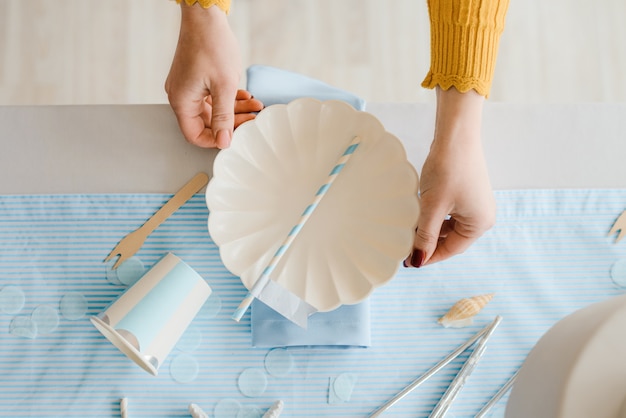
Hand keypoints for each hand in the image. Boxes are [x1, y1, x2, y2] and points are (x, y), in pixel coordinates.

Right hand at [165, 4, 261, 147]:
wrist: (206, 17)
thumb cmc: (211, 45)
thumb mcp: (224, 86)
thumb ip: (224, 117)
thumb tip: (223, 142)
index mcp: (182, 101)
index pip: (194, 134)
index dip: (215, 140)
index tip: (235, 137)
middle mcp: (181, 96)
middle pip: (207, 122)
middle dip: (232, 122)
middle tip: (252, 119)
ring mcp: (188, 87)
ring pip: (214, 109)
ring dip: (235, 109)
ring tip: (256, 105)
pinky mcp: (196, 79)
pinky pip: (213, 97)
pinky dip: (229, 98)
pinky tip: (247, 96)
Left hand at [405, 87, 495, 266]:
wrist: (455, 136)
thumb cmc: (448, 170)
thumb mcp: (433, 208)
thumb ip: (425, 236)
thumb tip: (417, 261)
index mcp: (480, 224)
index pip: (451, 250)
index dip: (428, 256)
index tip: (408, 261)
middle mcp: (482, 216)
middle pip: (450, 239)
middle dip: (428, 241)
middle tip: (404, 244)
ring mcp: (475, 203)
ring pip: (447, 225)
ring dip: (429, 228)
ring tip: (408, 228)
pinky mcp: (466, 192)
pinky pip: (448, 212)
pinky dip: (433, 215)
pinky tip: (417, 212)